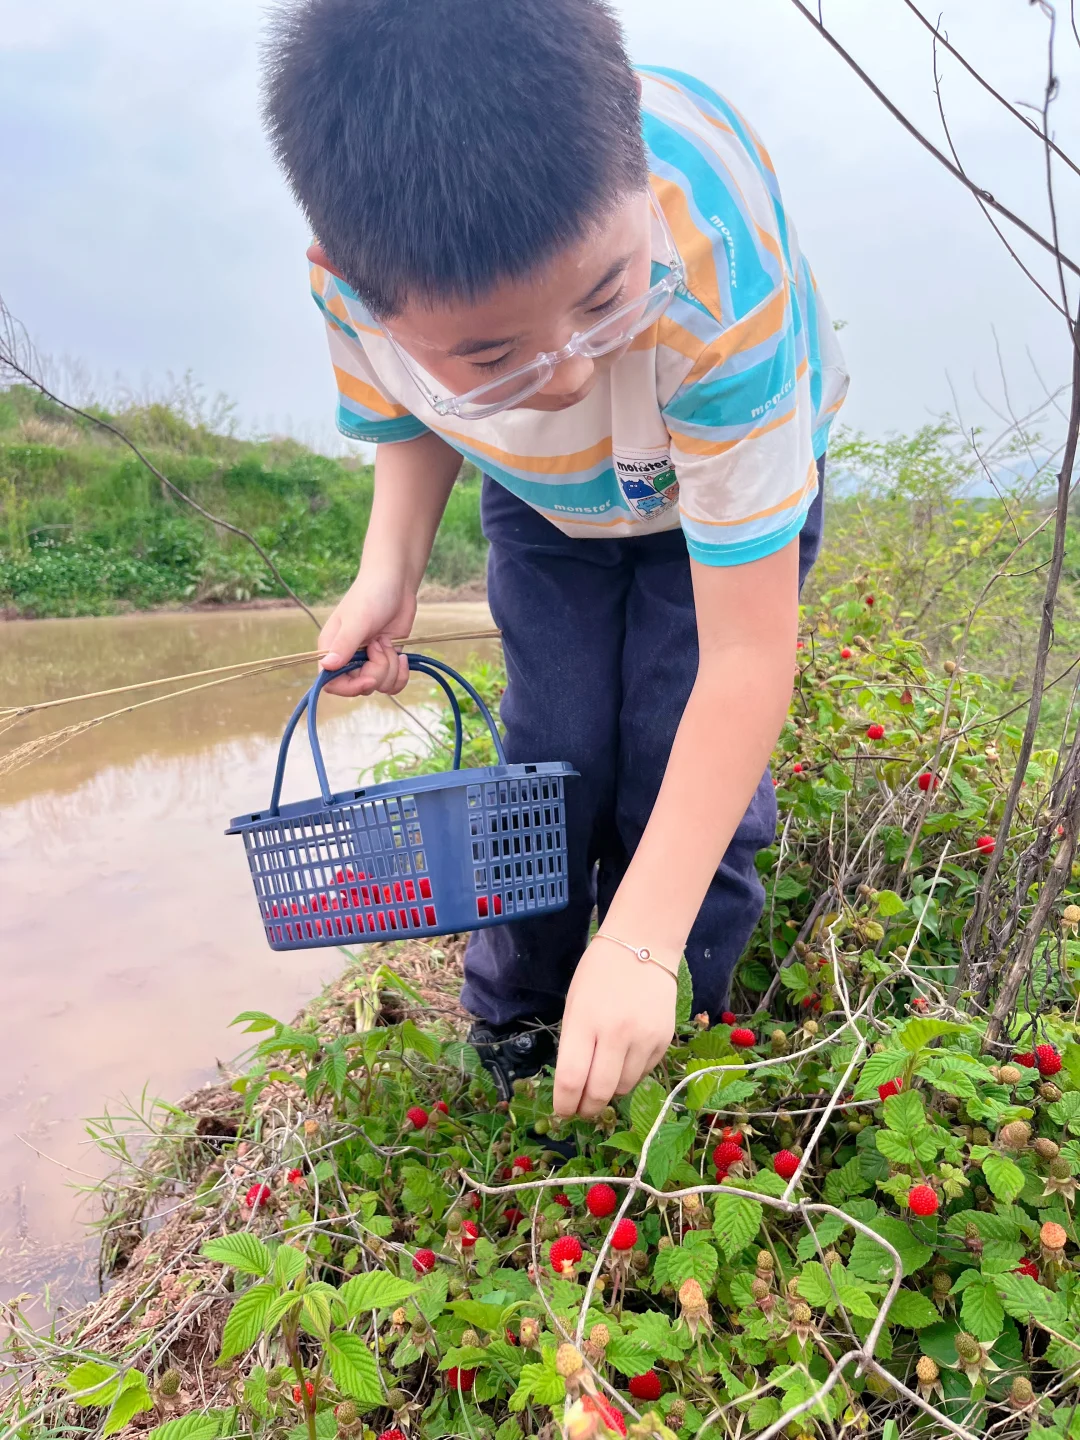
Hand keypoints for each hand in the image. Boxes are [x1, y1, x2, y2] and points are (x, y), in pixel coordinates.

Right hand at [318, 572, 416, 696]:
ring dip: (390, 668)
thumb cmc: (371, 595)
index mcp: (332, 649)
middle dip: (377, 671)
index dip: (350, 688)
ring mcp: (369, 660)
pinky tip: (403, 657)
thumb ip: (344, 645)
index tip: (369, 678)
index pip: (331, 683)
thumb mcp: (357, 621)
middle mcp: (348, 657)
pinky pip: (393, 682)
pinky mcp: (387, 659)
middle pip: (359, 686)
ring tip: (389, 642)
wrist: (396, 583)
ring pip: (379, 685)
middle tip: (381, 645)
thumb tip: (326, 667)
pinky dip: (401, 674)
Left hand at [552, 938, 676, 1117]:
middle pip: (600, 1092)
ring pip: (623, 1087)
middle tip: (582, 1110)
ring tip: (603, 1077)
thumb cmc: (599, 973)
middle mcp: (616, 1033)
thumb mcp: (574, 1004)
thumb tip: (573, 1087)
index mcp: (585, 1021)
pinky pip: (644, 1072)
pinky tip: (625, 1057)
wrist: (643, 945)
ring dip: (609, 1091)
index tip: (563, 1111)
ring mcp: (644, 1038)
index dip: (565, 1104)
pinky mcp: (664, 1040)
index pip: (572, 1079)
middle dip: (587, 1108)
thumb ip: (573, 1044)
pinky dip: (630, 1074)